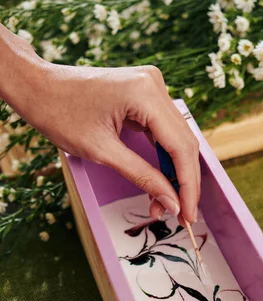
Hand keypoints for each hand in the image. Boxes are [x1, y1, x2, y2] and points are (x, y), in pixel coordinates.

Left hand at [0, 25, 199, 222]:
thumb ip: (142, 176)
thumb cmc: (59, 114)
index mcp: (146, 93)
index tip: (188, 215)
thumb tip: (171, 203)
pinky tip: (161, 180)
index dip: (188, 185)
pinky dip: (163, 156)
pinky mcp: (145, 93)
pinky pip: (164, 130)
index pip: (181, 147)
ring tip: (165, 203)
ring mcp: (151, 86)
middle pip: (184, 142)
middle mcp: (155, 85)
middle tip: (181, 215)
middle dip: (183, 182)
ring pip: (177, 138)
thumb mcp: (102, 152)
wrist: (36, 86)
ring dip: (174, 172)